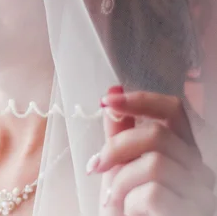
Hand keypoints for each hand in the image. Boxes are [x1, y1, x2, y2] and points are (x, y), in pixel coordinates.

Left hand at [89, 87, 215, 215]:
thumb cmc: (130, 211)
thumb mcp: (121, 168)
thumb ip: (121, 133)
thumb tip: (112, 92)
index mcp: (184, 153)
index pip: (174, 111)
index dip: (141, 99)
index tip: (107, 100)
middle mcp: (199, 170)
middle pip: (157, 135)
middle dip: (116, 147)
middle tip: (96, 166)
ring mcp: (200, 194)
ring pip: (154, 163)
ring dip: (121, 182)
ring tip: (115, 201)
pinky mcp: (190, 213)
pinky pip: (153, 193)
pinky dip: (130, 202)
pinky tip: (129, 213)